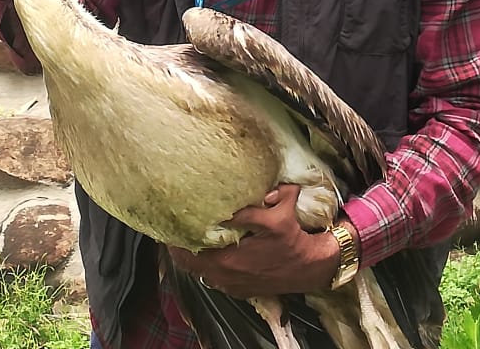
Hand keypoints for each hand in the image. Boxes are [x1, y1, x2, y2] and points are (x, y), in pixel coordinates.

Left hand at [167, 186, 342, 297]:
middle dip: (179, 248)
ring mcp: (231, 285)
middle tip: (172, 231)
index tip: (168, 226)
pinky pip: (213, 280)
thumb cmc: (293, 240)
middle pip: (189, 264)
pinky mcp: (239, 290)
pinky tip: (206, 255)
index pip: (190, 252)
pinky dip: (205, 268)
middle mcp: (225, 276)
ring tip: (184, 242)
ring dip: (191, 258)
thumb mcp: (277, 217)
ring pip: (199, 273)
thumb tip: (253, 189)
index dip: (176, 240)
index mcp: (228, 259)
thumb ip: (259, 202)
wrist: (311, 267)